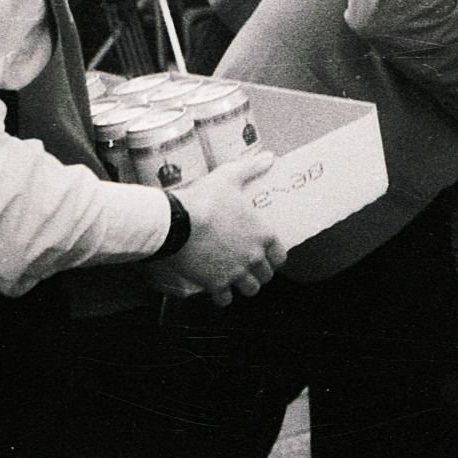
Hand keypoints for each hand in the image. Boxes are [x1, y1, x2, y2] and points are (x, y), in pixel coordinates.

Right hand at [165, 152, 286, 305]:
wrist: (177, 223)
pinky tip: (217, 290)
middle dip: (260, 272)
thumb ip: (252, 168)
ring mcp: (235, 272)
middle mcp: (253, 256)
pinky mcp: (215, 284)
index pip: (280, 256)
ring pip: (250, 289)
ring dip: (244, 285)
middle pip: (266, 275)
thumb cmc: (206, 199)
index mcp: (263, 234)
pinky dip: (222, 297)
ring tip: (236, 279)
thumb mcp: (230, 176)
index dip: (274, 257)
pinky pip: (225, 300)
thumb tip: (270, 157)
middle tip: (250, 267)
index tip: (267, 255)